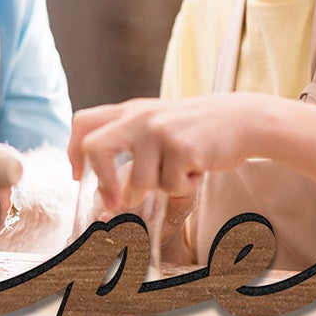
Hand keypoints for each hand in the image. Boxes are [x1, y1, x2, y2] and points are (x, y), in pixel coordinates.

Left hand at [69, 94, 274, 209]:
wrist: (242, 119)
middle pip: (96, 148)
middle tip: (113, 205)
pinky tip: (197, 168)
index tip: (78, 178)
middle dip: (102, 182)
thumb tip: (111, 204)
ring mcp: (160, 131)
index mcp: (129, 111)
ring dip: (161, 187)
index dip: (73, 152)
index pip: (83, 123)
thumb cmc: (196, 132)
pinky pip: (171, 186)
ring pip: (140, 181)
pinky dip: (185, 186)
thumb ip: (133, 156)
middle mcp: (139, 117)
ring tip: (182, 170)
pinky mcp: (182, 147)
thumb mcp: (158, 131)